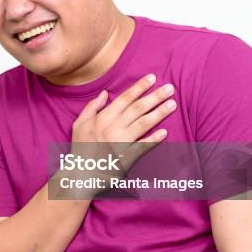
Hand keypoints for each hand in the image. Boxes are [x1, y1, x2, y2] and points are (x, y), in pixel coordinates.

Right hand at [51, 74, 175, 198]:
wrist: (80, 174)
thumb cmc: (80, 148)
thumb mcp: (79, 124)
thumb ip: (92, 107)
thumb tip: (104, 93)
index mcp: (103, 118)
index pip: (125, 98)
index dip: (139, 87)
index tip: (152, 78)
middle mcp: (113, 128)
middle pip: (138, 108)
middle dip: (155, 96)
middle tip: (170, 88)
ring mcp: (121, 143)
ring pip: (144, 124)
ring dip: (159, 113)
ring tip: (172, 104)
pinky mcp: (126, 158)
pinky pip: (143, 147)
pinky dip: (154, 139)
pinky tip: (164, 132)